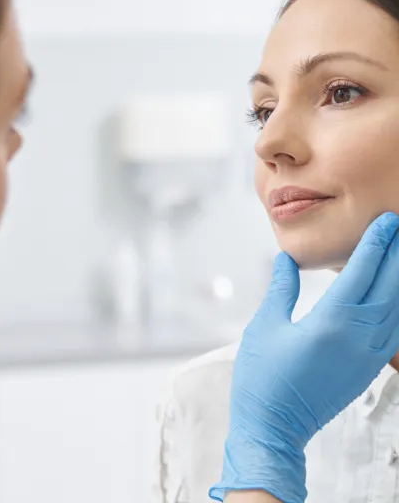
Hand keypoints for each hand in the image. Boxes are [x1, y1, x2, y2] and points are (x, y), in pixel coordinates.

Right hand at [210, 212, 398, 502]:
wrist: (274, 426)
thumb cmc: (262, 376)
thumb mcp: (265, 326)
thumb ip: (282, 289)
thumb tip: (286, 260)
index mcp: (332, 321)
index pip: (363, 272)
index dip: (376, 243)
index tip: (387, 221)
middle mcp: (359, 337)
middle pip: (390, 287)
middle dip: (396, 256)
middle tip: (398, 229)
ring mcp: (369, 356)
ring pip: (397, 308)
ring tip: (398, 257)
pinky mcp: (369, 369)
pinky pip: (393, 330)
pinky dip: (396, 307)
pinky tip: (393, 296)